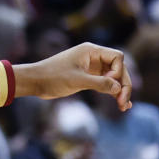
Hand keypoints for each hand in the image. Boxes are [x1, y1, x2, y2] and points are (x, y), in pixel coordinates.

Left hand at [13, 42, 131, 110]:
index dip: (118, 71)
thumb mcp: (76, 80)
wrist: (34, 82)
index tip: (108, 82)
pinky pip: (105, 83)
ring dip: (120, 90)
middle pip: (118, 68)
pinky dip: (112, 91)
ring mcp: (90, 67)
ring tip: (124, 107)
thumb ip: (99, 83)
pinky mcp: (87, 77)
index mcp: (90, 51)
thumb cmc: (52, 77)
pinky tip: (120, 103)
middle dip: (123, 84)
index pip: (117, 57)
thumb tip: (119, 88)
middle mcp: (93, 57)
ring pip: (113, 77)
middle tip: (124, 102)